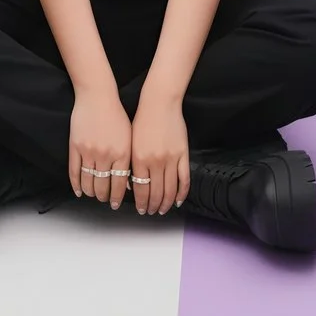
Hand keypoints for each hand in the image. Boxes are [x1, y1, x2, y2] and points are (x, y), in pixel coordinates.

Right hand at [69, 87, 131, 206]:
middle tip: (104, 200)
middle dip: (104, 197)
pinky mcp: (75, 146)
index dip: (116, 198)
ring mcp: (89, 151)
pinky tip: (79, 190)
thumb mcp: (129, 137)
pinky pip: (74, 171)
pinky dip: (76, 184)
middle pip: (102, 186)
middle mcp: (106, 155)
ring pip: (88, 181)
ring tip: (93, 195)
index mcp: (122, 154)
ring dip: (91, 192)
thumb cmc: (116, 114)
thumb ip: (129, 160)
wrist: (97, 94)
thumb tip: (128, 184)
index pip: (119, 185)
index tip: (115, 204)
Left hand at [130, 91, 190, 215]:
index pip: (141, 190)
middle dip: (152, 206)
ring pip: (170, 190)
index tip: (141, 209)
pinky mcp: (183, 155)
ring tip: (162, 209)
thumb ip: (132, 164)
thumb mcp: (131, 143)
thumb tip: (131, 185)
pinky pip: (184, 179)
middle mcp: (155, 162)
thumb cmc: (142, 120)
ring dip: (166, 203)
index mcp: (139, 159)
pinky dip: (182, 193)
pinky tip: (178, 200)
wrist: (159, 103)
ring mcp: (171, 159)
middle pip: (156, 192)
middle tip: (151, 212)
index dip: (141, 203)